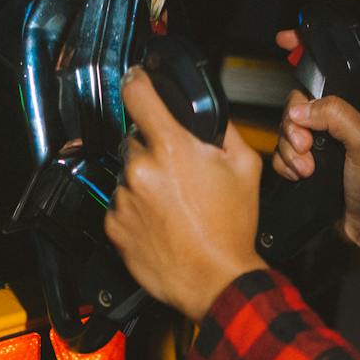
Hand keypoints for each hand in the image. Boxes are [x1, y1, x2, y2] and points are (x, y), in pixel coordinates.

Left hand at [105, 68, 267, 322]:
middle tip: (180, 174)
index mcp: (172, 149)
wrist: (216, 280)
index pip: (137, 95)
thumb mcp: (245, 168)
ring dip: (145, 182)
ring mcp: (124, 200)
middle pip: (137, 141)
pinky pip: (120, 205)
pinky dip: (136, 209)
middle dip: (155, 150)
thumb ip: (223, 131)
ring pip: (128, 175)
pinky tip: (160, 221)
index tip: (137, 79)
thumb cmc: (231, 229)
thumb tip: (208, 114)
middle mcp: (141, 170)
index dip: (137, 82)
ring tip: (173, 204)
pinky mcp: (114, 226)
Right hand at [272, 28, 359, 292]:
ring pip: (287, 128)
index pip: (332, 65)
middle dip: (294, 125)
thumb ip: (336, 116)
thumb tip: (301, 109)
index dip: (307, 49)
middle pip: (297, 99)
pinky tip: (304, 177)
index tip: (285, 40)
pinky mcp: (310, 161)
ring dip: (291, 151)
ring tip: (308, 168)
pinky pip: (282, 153)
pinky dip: (287, 166)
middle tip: (307, 146)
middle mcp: (340, 116)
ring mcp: (324, 139)